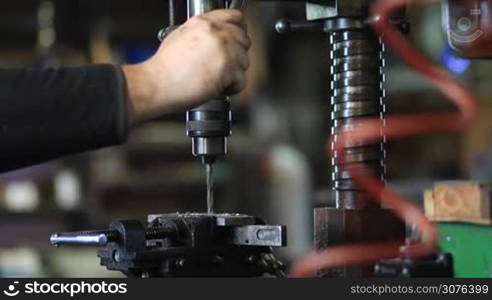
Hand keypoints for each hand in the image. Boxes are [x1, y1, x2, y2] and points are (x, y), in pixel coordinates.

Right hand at [123, 9, 250, 124]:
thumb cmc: (165, 67)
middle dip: (237, 54)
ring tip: (218, 78)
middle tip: (225, 64)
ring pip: (244, 61)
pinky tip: (220, 87)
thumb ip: (202, 32)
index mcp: (204, 22)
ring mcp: (224, 51)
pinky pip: (241, 80)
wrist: (157, 84)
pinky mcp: (228, 70)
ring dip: (234, 72)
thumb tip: (214, 36)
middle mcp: (216, 33)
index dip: (239, 29)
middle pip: (244, 39)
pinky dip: (232, 88)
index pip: (235, 17)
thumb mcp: (180, 35)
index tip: (238, 38)